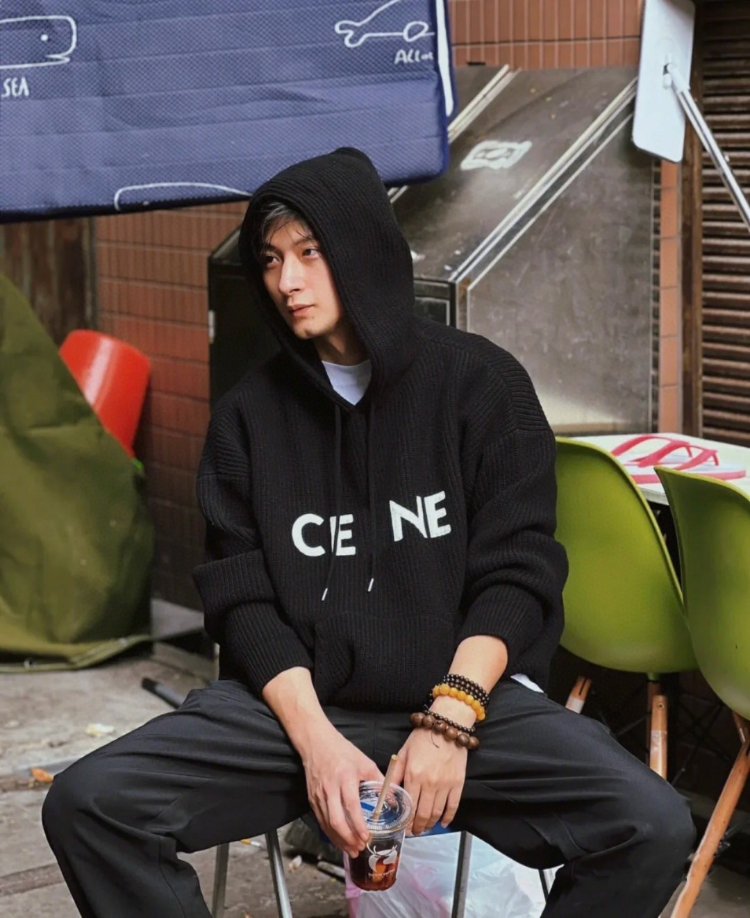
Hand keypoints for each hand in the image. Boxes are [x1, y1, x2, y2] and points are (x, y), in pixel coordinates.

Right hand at [300, 726, 383, 857]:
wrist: (316, 743)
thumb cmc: (343, 751)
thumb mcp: (364, 762)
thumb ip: (378, 781)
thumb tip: (392, 799)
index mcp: (346, 778)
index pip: (351, 805)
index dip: (358, 824)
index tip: (366, 836)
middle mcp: (330, 789)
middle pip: (336, 820)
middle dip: (348, 838)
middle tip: (360, 848)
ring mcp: (319, 796)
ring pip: (327, 824)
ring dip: (339, 840)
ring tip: (352, 850)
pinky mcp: (312, 799)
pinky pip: (321, 821)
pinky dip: (330, 834)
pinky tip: (340, 840)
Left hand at [391, 720, 467, 835]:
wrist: (446, 725)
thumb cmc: (423, 737)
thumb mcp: (403, 753)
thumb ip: (395, 774)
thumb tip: (388, 792)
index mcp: (413, 775)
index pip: (409, 806)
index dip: (406, 821)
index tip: (403, 828)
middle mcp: (429, 783)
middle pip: (423, 814)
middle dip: (417, 827)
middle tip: (413, 832)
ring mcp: (445, 785)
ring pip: (437, 813)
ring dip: (430, 824)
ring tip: (425, 828)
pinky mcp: (458, 783)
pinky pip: (453, 806)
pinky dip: (448, 818)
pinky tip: (443, 823)